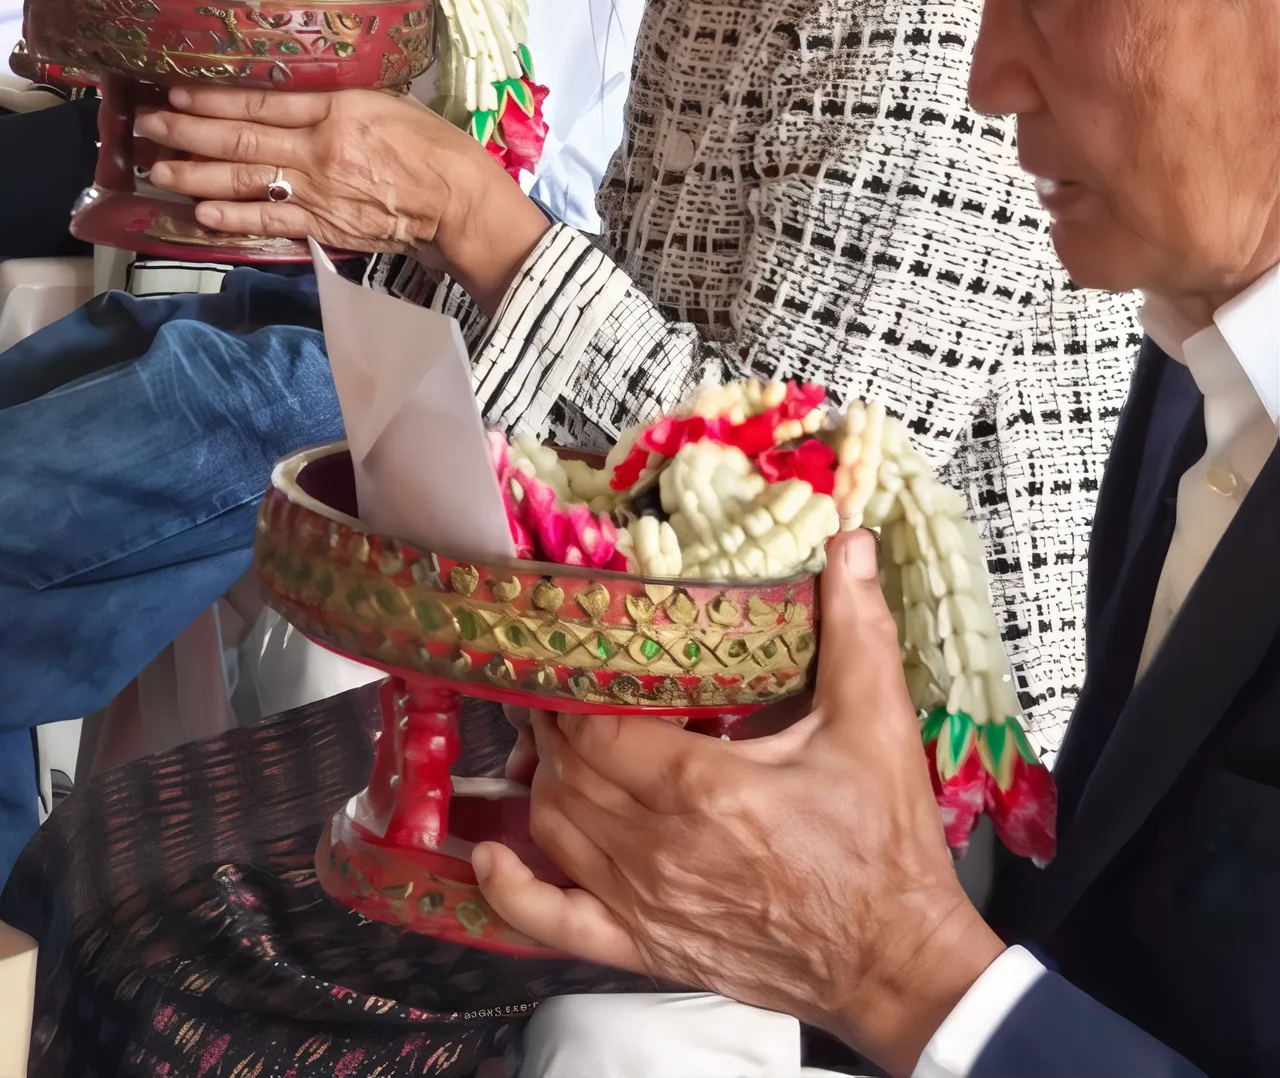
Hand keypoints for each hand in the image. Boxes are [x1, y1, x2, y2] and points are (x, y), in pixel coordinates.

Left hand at [138, 85, 548, 312]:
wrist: (459, 205)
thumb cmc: (434, 146)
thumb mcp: (390, 102)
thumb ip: (339, 99)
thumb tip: (290, 92)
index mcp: (340, 110)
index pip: (262, 102)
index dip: (214, 98)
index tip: (176, 90)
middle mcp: (320, 150)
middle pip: (240, 139)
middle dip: (187, 131)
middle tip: (147, 124)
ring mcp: (318, 192)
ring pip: (244, 180)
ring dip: (195, 173)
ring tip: (157, 167)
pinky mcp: (322, 227)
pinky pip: (267, 221)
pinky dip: (231, 217)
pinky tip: (199, 210)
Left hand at [472, 531, 1005, 1074]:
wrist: (896, 962)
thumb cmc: (883, 847)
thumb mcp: (877, 724)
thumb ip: (857, 629)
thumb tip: (849, 544)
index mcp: (704, 788)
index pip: (598, 726)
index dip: (575, 685)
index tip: (578, 648)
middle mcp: (659, 849)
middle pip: (568, 770)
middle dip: (556, 721)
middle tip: (565, 681)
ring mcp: (646, 906)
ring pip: (554, 829)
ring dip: (543, 779)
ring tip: (554, 738)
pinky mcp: (647, 951)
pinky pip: (553, 923)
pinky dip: (511, 890)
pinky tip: (493, 855)